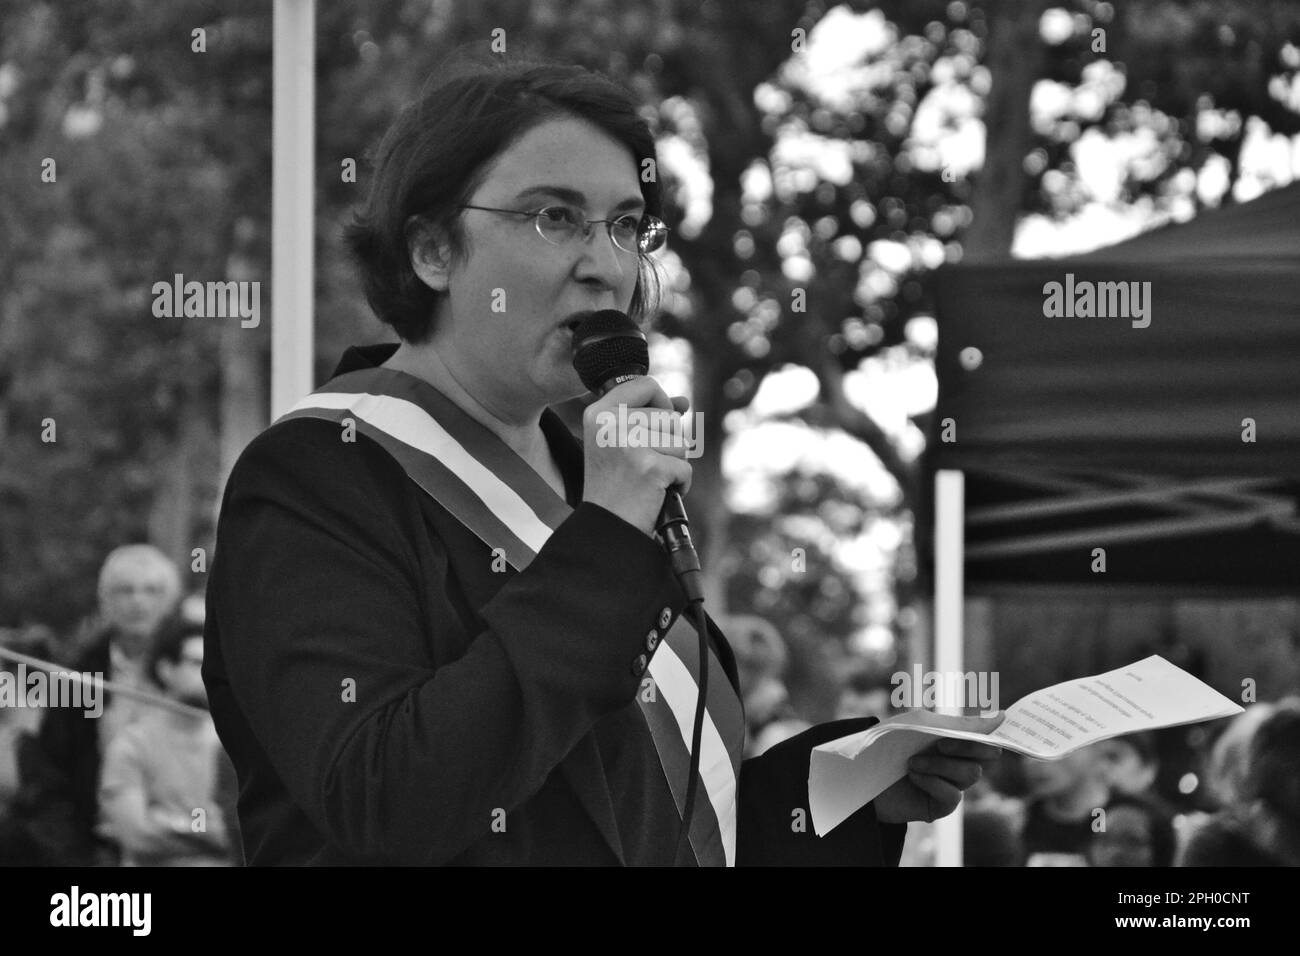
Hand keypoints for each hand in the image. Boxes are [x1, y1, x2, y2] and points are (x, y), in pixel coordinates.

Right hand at [582, 378, 692, 534]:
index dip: (660, 402)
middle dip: (669, 443)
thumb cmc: (616, 486)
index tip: (653, 426)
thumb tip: (684, 402)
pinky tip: (656, 493)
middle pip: (669, 416)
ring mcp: (629, 445)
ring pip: (681, 441)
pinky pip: (685, 467)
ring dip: (674, 464)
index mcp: (598, 413)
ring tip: (648, 479)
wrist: (607, 528)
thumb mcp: (622, 443)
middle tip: (644, 466)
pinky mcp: (649, 467)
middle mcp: (609, 424)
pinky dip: (679, 484)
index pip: (645, 384)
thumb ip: (651, 417)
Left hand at [874, 713, 1004, 823]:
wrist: (858, 770)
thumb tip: (1003, 717)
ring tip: (913, 762)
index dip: (998, 734)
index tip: (1003, 726)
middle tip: (942, 744)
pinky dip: (933, 782)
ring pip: (970, 773)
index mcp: (955, 738)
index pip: (988, 737)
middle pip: (987, 755)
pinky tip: (914, 776)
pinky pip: (953, 795)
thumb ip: (962, 724)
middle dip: (968, 747)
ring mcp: (950, 784)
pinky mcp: (940, 806)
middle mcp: (957, 761)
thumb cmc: (889, 742)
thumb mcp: (923, 724)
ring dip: (941, 764)